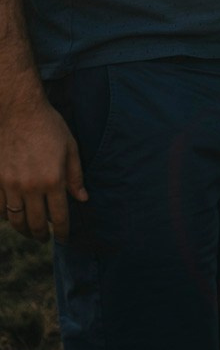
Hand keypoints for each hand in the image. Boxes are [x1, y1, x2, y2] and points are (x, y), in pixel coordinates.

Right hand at [0, 98, 86, 242]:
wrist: (19, 110)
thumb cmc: (48, 126)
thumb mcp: (70, 147)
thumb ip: (76, 175)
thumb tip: (82, 198)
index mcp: (53, 179)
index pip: (59, 216)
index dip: (62, 231)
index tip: (63, 239)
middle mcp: (31, 186)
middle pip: (36, 223)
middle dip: (42, 235)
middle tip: (45, 238)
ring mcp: (10, 185)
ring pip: (16, 219)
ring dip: (23, 229)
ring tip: (29, 231)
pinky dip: (6, 216)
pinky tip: (12, 215)